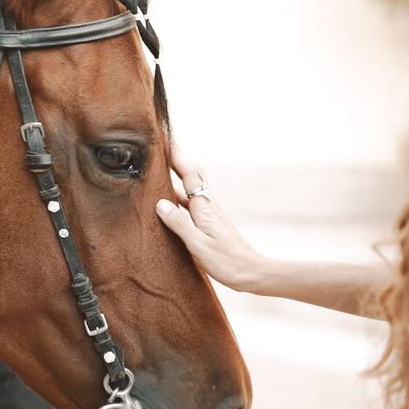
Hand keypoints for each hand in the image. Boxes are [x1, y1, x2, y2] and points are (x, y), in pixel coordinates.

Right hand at [156, 147, 264, 292]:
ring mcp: (207, 212)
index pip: (188, 171)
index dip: (176, 152)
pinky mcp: (206, 221)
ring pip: (188, 185)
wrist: (250, 272)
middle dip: (175, 155)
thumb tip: (160, 203)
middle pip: (190, 172)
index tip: (163, 136)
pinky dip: (175, 192)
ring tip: (157, 163)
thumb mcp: (199, 244)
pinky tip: (166, 197)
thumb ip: (179, 223)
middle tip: (159, 141)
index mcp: (204, 206)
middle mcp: (206, 204)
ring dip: (174, 172)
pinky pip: (187, 200)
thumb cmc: (227, 261)